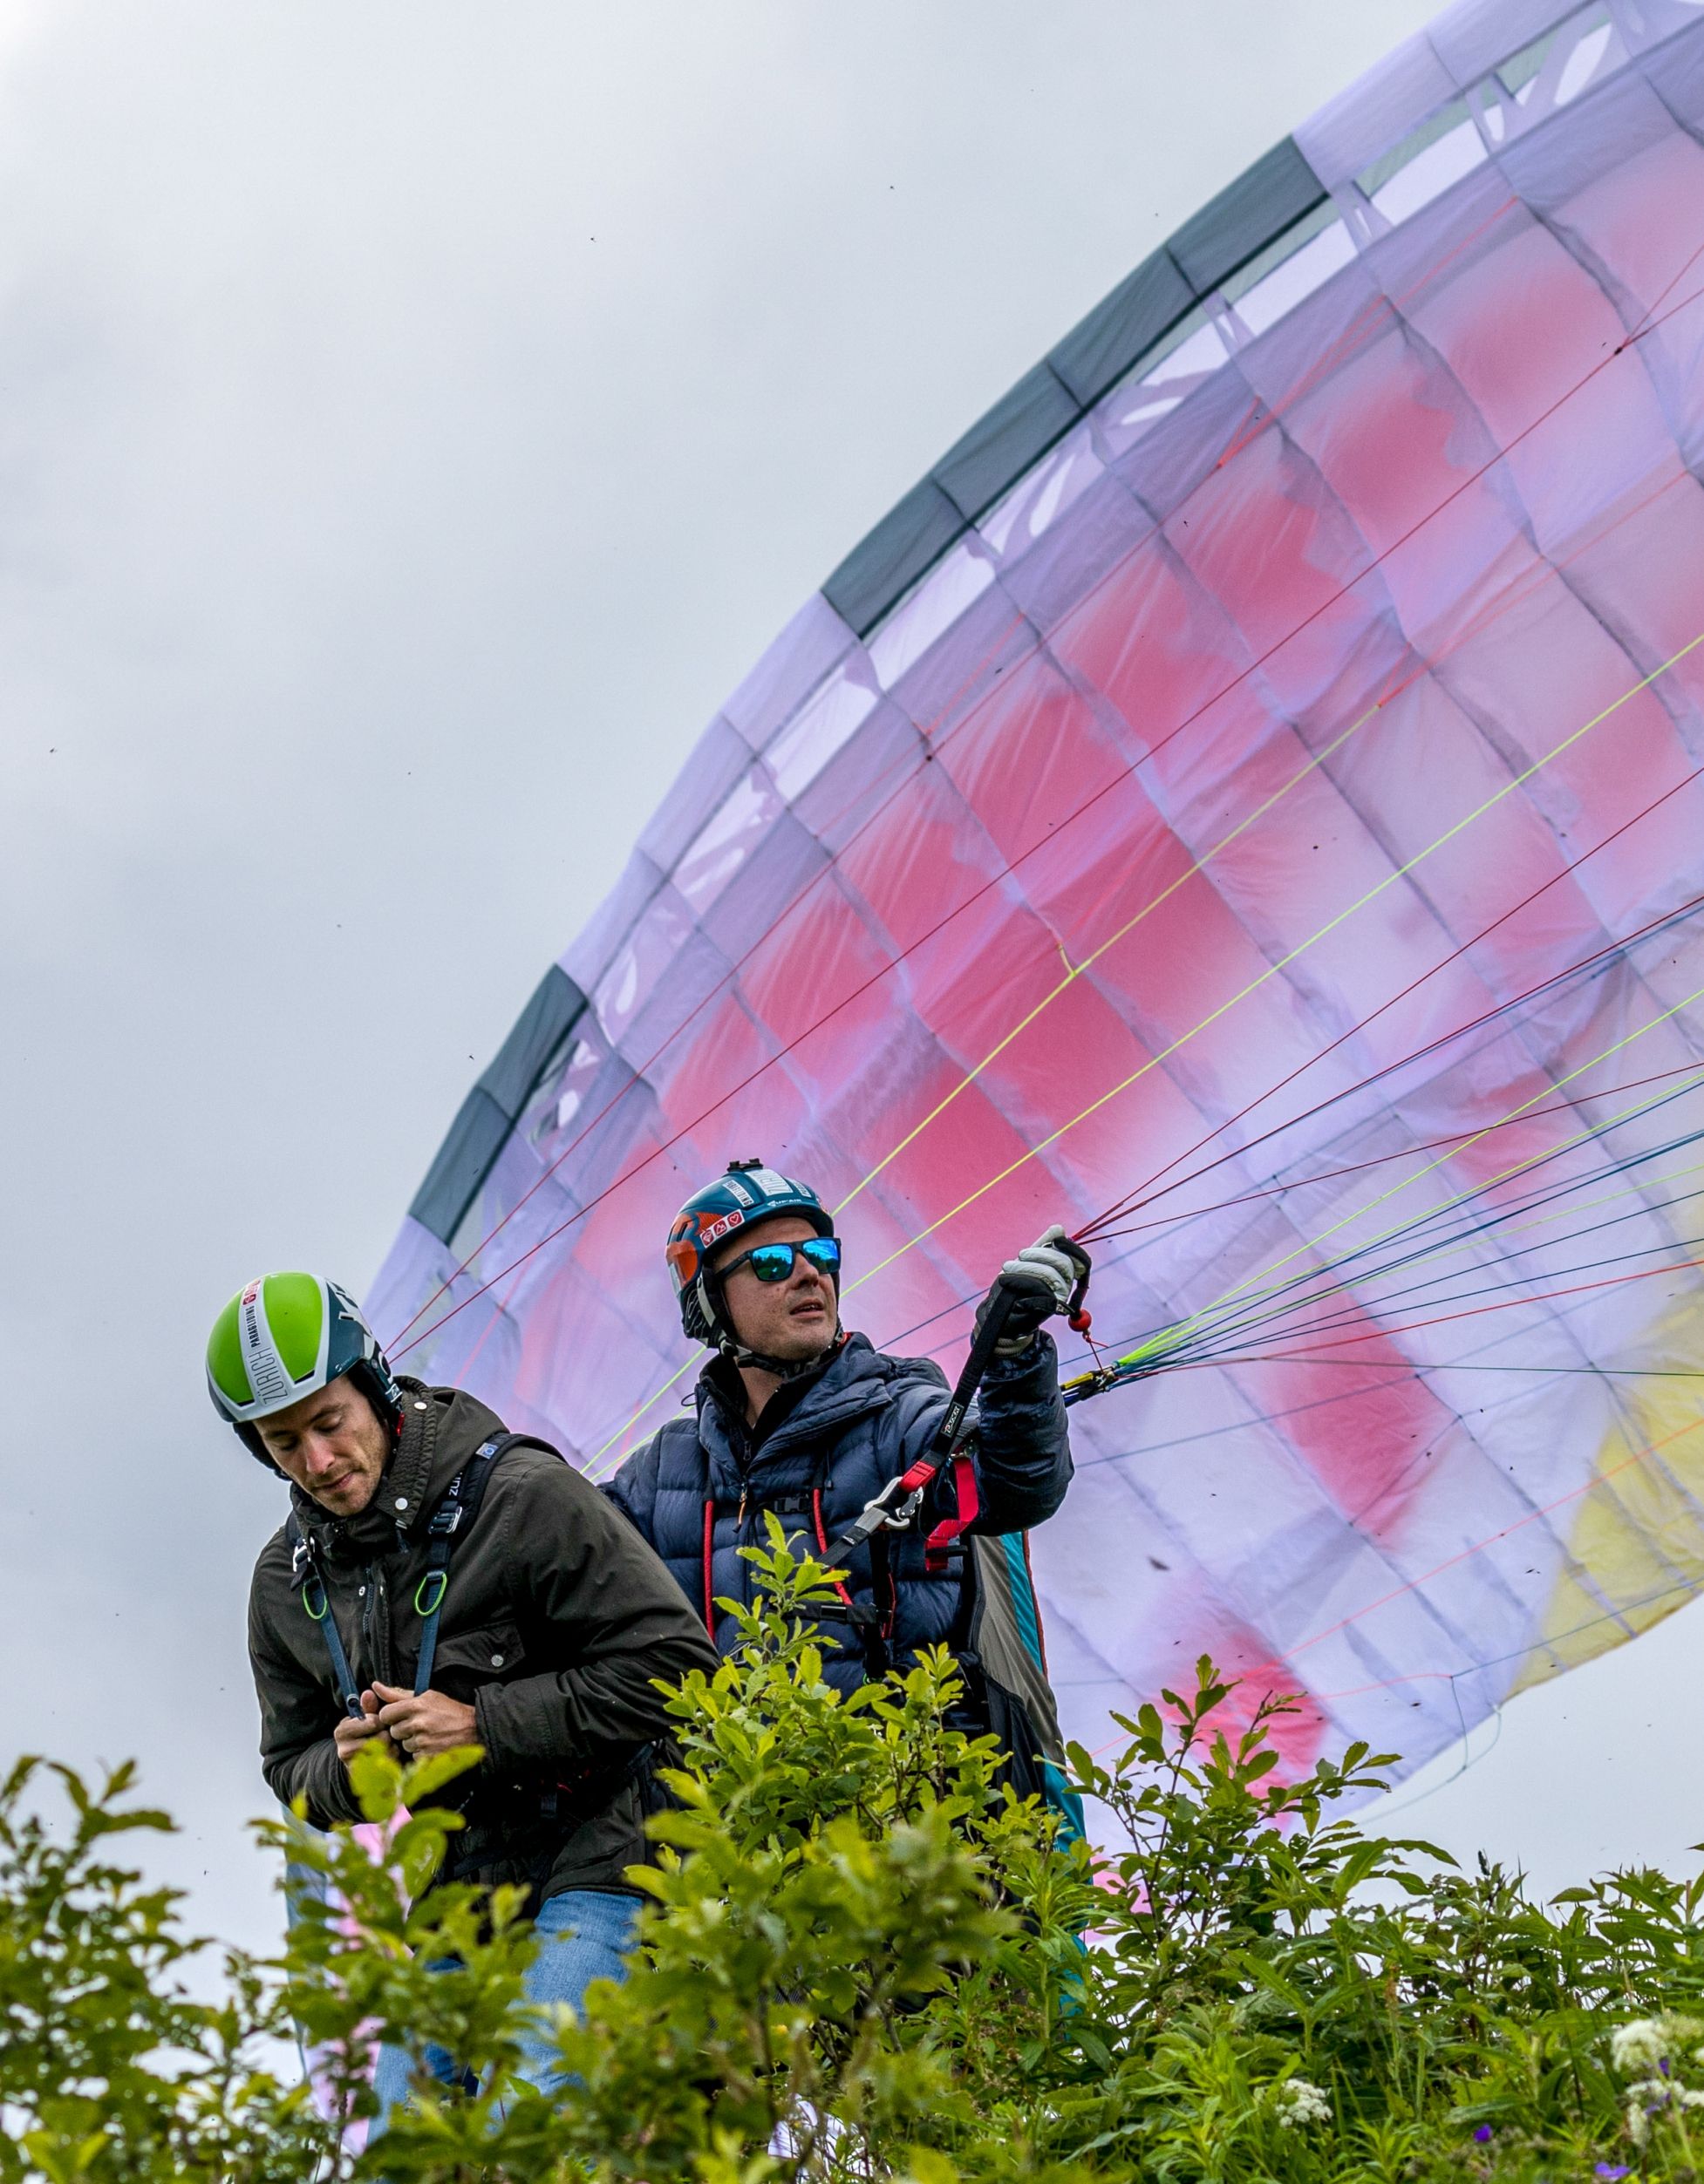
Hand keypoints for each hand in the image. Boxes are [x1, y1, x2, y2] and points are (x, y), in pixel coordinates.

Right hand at [333, 1692, 388, 1769]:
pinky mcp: (368, 1779)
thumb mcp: (368, 1718)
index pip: (368, 1722)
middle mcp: (343, 1751)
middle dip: (386, 1734)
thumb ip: (370, 1706)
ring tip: (388, 1745)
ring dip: (392, 1747)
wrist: (366, 1765)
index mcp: (341, 1731)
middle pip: (380, 1738)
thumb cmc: (371, 1733)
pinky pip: (387, 1766)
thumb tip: (369, 1691)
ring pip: (385, 1751)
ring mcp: (354, 1767)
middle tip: (385, 1734)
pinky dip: (392, 1760)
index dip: (376, 1721)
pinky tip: (389, 1757)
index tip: (378, 1722)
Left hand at [371, 1682, 479, 1759]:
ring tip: (428, 1735)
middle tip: (419, 1725)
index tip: (400, 1716)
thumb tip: (375, 1685)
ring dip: (412, 1742)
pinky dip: (421, 1753)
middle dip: (402, 1729)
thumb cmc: (449, 1710)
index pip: (385, 1714)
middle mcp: (418, 1723)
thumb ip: (398, 1694)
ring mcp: (423, 1742)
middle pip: (393, 1731)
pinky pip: (413, 1756)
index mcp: (416, 1705)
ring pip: (403, 1745)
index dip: (391, 1716)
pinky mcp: (428, 1757)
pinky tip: (433, 1745)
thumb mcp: (427, 1696)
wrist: (475, 1728)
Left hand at [974, 1225, 1092, 1354]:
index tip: (1057, 1239)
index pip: (1082, 1261)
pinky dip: (1020, 1282)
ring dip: (1025, 1267)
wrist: (1002, 1310)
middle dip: (1040, 1254)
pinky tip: (1007, 1281)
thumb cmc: (1016, 1283)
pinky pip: (1038, 1289)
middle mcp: (1067, 1286)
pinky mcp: (1048, 1309)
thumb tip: (1059, 1228)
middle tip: (1020, 1255)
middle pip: (1064, 1263)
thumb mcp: (1028, 1259)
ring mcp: (1060, 1298)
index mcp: (1066, 1273)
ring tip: (1007, 1268)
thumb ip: (1044, 1243)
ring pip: (1051, 1275)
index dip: (1073, 1248)